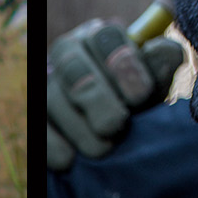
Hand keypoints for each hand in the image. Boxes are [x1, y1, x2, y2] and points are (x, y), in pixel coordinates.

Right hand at [43, 18, 186, 170]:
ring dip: (78, 128)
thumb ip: (161, 64)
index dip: (122, 65)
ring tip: (102, 151)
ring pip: (53, 98)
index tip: (139, 96)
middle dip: (96, 99)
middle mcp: (69, 52)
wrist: (117, 130)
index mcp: (102, 37)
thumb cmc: (138, 97)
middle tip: (115, 126)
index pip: (106, 37)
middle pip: (75, 68)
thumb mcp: (154, 80)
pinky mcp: (37, 114)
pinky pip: (38, 127)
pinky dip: (52, 144)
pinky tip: (69, 160)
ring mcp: (49, 82)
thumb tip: (159, 50)